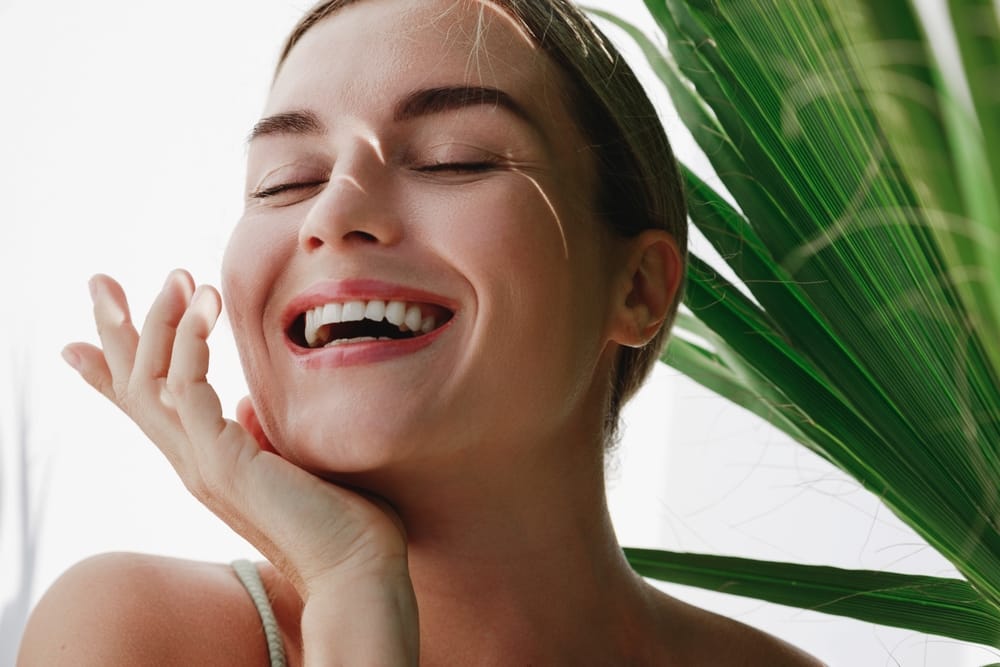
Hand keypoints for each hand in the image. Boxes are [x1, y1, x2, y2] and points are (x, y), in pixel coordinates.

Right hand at [63, 271, 417, 663]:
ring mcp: (201, 462)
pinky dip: (189, 342)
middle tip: (99, 279)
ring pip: (150, 381)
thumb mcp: (288, 462)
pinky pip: (188, 388)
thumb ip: (255, 435)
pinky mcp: (222, 460)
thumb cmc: (337, 517)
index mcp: (205, 460)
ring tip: (180, 274)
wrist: (356, 566)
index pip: (145, 406)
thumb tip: (241, 405)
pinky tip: (205, 305)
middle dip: (112, 331)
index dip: (109, 369)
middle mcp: (190, 461)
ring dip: (159, 321)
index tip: (84, 333)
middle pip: (130, 387)